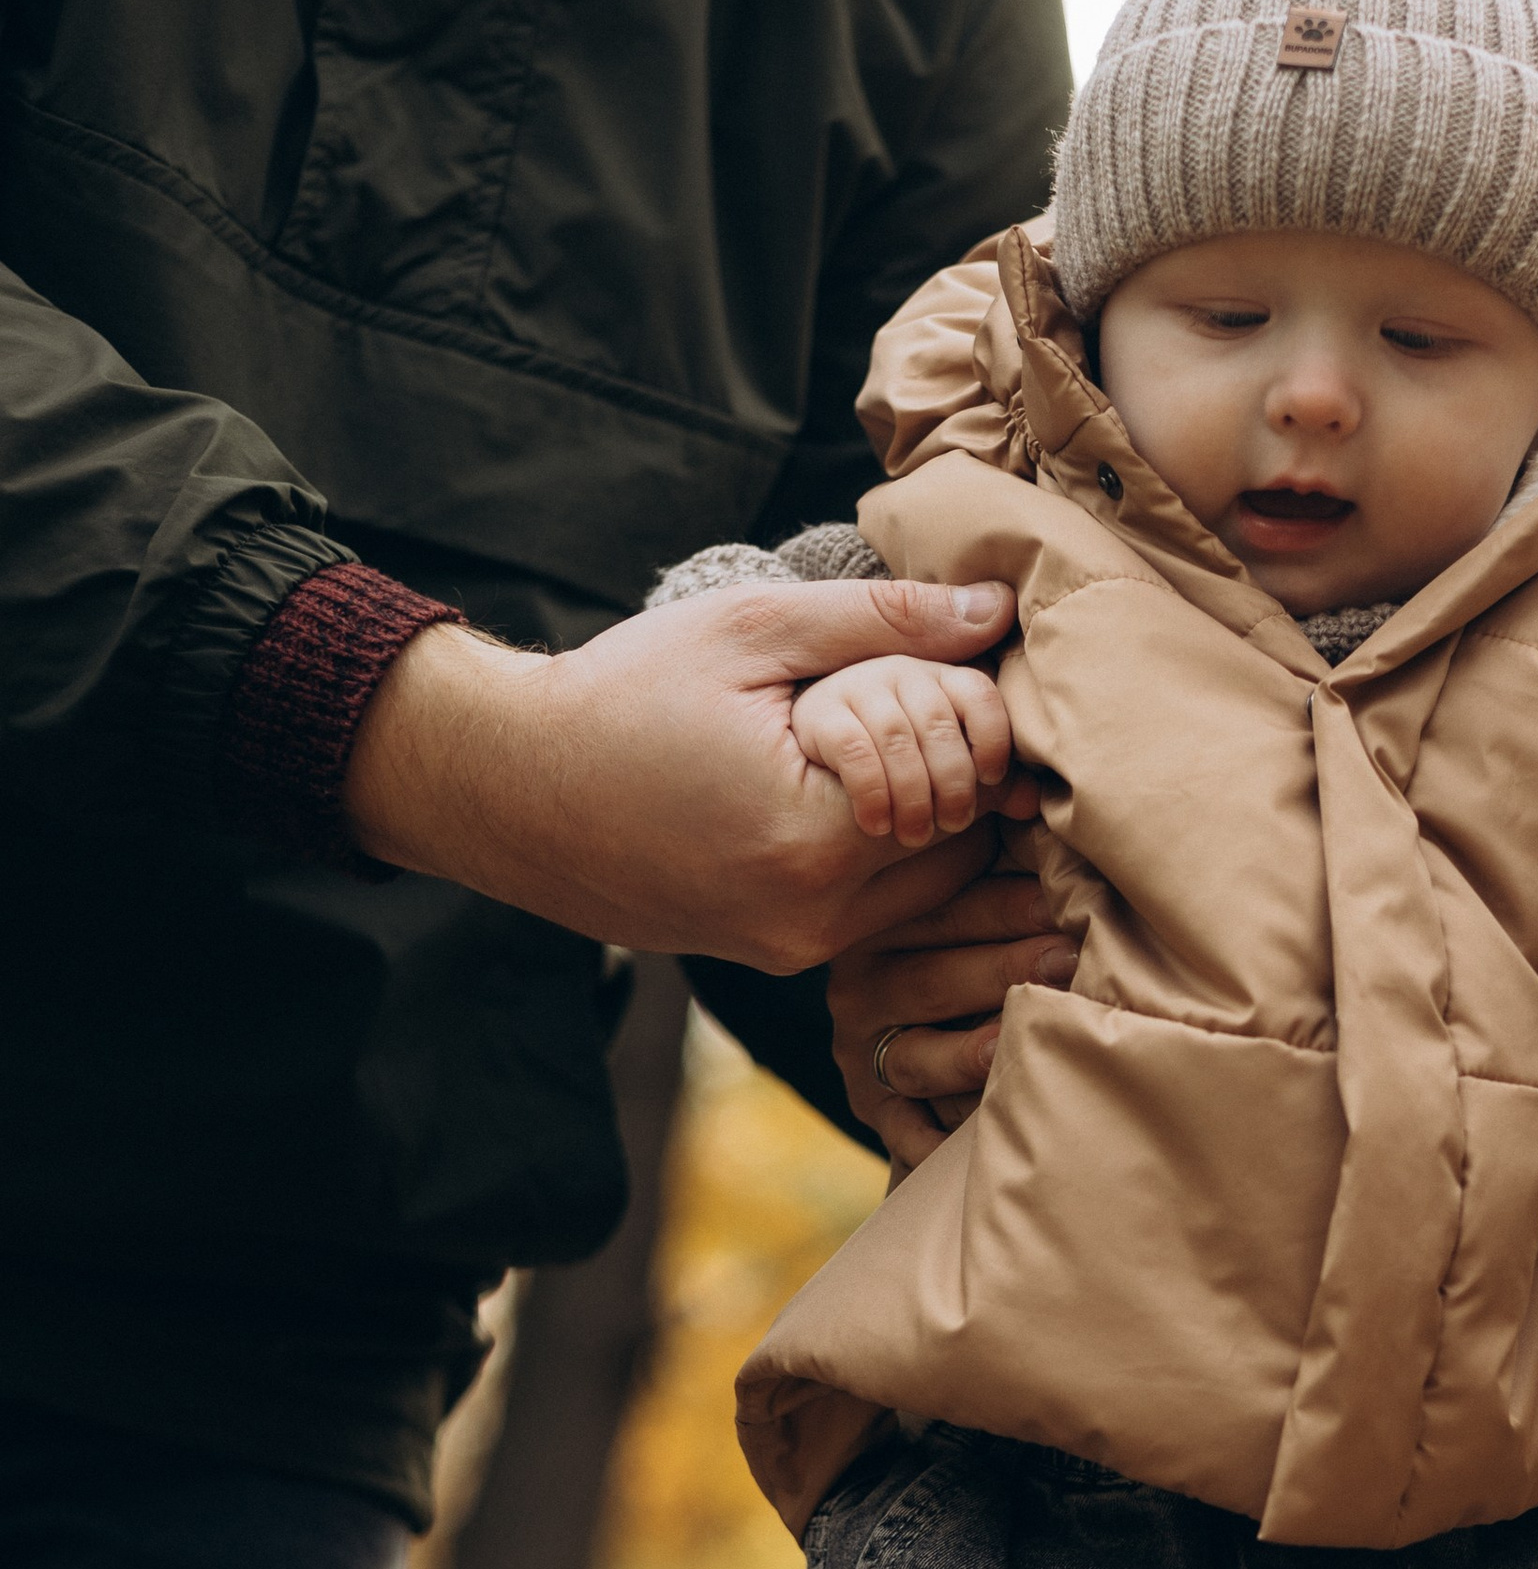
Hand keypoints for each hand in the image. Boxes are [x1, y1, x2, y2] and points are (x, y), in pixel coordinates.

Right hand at [341, 579, 1022, 969]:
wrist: (508, 785)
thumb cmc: (622, 695)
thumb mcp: (753, 630)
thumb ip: (885, 622)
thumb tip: (998, 612)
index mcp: (813, 839)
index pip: (966, 781)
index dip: (953, 714)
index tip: (905, 675)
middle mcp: (811, 918)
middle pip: (961, 842)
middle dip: (948, 768)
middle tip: (885, 709)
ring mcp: (791, 949)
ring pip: (925, 886)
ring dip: (920, 816)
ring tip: (853, 749)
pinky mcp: (772, 956)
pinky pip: (872, 911)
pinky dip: (874, 854)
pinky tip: (826, 794)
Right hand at [828, 843, 1077, 1165]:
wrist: (912, 1017)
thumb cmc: (975, 936)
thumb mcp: (970, 885)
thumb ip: (1002, 847)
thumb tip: (1049, 805)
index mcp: (888, 921)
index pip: (944, 911)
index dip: (1008, 905)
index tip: (1067, 898)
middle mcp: (864, 983)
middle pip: (932, 979)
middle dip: (1004, 968)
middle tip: (1066, 959)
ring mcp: (867, 1049)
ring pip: (917, 1054)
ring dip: (970, 1053)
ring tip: (1015, 1043)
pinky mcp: (877, 1108)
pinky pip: (903, 1129)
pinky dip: (933, 1141)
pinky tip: (971, 1143)